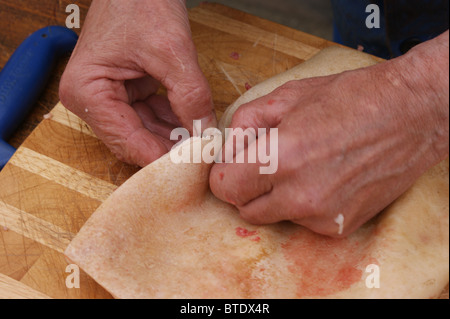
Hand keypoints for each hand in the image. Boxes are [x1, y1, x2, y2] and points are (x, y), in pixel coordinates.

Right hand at [59, 0, 215, 166]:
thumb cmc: (140, 2)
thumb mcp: (171, 50)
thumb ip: (190, 94)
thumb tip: (205, 132)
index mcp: (87, 91)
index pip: (127, 141)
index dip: (162, 157)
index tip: (193, 165)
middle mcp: (91, 99)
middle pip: (134, 141)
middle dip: (170, 148)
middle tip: (203, 157)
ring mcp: (108, 97)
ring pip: (145, 132)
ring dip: (174, 137)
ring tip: (204, 141)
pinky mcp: (125, 92)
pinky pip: (151, 116)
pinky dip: (173, 121)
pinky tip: (195, 125)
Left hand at [210, 31, 448, 236]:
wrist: (410, 113)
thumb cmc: (351, 98)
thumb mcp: (287, 96)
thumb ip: (245, 124)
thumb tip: (228, 150)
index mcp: (281, 158)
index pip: (225, 187)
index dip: (224, 174)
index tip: (232, 165)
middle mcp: (300, 196)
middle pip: (245, 208)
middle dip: (246, 187)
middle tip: (263, 164)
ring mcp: (322, 216)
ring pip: (274, 216)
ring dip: (277, 196)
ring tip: (303, 165)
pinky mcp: (341, 227)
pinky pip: (303, 221)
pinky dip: (303, 204)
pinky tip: (323, 177)